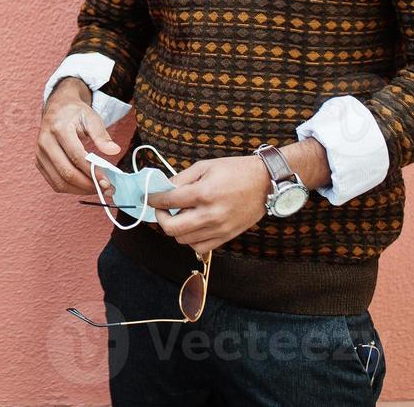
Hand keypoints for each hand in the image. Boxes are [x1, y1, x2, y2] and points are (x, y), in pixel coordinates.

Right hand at [36, 77, 119, 195]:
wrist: (57, 109)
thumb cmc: (75, 114)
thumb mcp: (91, 117)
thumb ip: (102, 135)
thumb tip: (114, 151)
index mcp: (59, 129)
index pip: (76, 156)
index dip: (92, 172)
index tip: (107, 181)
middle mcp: (45, 142)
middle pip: (66, 172)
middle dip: (88, 185)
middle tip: (105, 189)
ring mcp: (40, 154)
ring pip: (59, 182)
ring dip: (80, 190)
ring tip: (97, 189)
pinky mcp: (39, 162)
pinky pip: (54, 183)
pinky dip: (71, 189)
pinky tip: (84, 186)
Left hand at [147, 155, 271, 255]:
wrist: (266, 182)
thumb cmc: (235, 170)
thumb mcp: (205, 166)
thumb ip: (181, 179)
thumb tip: (163, 188)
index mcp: (204, 193)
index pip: (168, 201)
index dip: (153, 199)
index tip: (148, 197)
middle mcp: (210, 214)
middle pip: (172, 228)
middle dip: (160, 218)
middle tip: (162, 209)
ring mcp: (219, 228)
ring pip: (184, 240)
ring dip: (175, 229)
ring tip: (179, 216)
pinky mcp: (227, 236)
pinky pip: (200, 248)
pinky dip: (191, 240)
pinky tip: (193, 227)